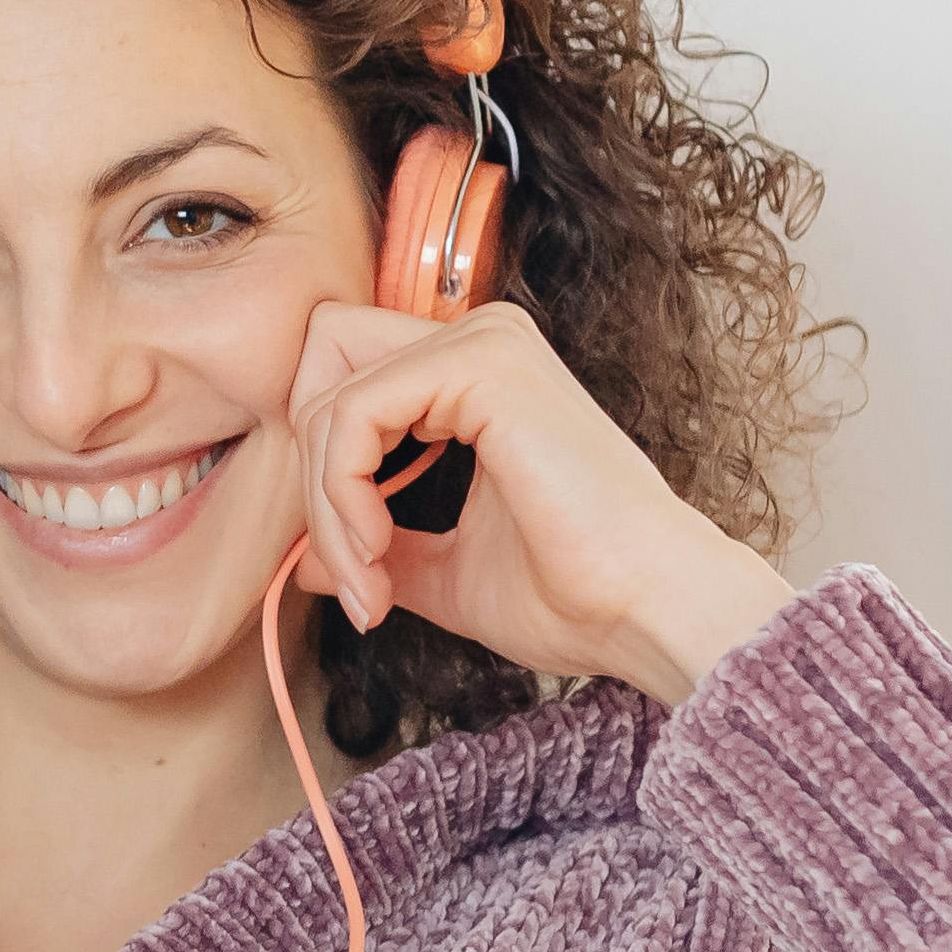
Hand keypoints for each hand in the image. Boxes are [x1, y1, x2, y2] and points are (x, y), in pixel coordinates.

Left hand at [281, 298, 793, 704]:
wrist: (648, 610)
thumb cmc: (574, 596)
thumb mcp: (443, 570)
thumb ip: (375, 550)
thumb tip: (303, 563)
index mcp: (473, 376)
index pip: (340, 382)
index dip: (320, 477)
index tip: (355, 573)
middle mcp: (478, 341)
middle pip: (319, 366)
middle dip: (311, 480)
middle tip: (353, 574)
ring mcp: (482, 343)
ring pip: (327, 396)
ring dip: (326, 506)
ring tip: (370, 581)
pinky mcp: (481, 364)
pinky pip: (351, 412)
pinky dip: (341, 491)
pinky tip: (379, 550)